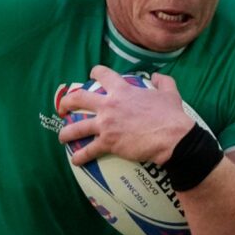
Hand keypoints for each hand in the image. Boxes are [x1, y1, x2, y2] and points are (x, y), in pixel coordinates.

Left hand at [57, 66, 193, 165]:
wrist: (172, 138)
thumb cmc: (171, 115)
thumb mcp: (170, 93)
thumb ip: (162, 81)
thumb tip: (156, 76)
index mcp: (122, 90)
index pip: (102, 74)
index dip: (94, 73)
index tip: (90, 77)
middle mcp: (109, 105)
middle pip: (78, 98)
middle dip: (66, 102)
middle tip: (63, 108)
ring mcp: (106, 124)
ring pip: (77, 127)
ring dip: (66, 133)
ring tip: (62, 137)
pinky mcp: (108, 142)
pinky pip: (88, 150)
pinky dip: (80, 157)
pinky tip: (75, 161)